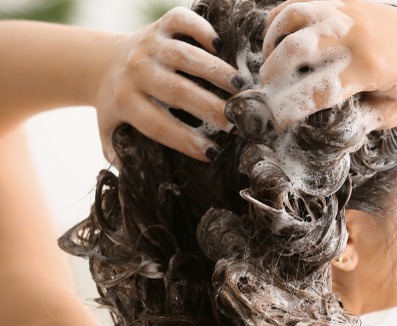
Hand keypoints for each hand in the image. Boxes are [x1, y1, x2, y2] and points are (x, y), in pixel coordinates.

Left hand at [95, 7, 239, 162]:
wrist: (101, 64)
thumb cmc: (118, 106)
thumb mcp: (110, 133)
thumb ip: (121, 155)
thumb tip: (139, 178)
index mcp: (125, 101)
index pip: (157, 124)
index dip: (185, 140)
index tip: (212, 153)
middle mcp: (135, 70)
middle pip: (176, 90)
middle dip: (209, 108)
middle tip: (235, 122)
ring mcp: (148, 45)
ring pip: (184, 56)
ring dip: (215, 71)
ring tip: (240, 87)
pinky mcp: (159, 26)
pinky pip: (180, 21)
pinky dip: (200, 28)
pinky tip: (219, 44)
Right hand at [251, 0, 396, 130]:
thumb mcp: (394, 114)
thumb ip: (358, 121)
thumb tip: (322, 127)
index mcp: (371, 68)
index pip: (316, 91)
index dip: (290, 109)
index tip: (277, 122)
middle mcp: (358, 36)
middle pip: (296, 51)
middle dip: (273, 75)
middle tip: (268, 92)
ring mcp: (351, 14)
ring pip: (293, 17)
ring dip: (272, 41)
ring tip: (269, 62)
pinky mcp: (349, 3)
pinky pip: (305, 4)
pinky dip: (284, 19)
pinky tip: (279, 39)